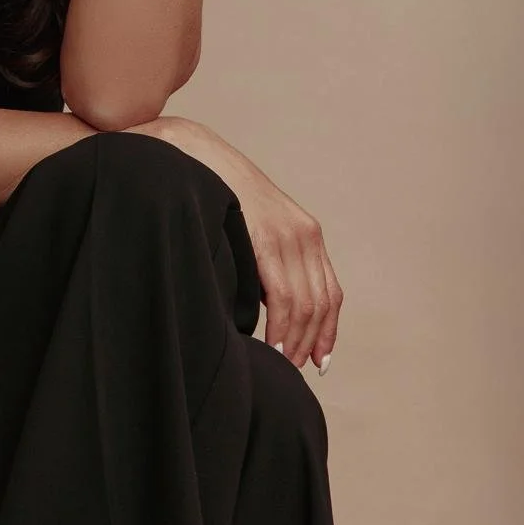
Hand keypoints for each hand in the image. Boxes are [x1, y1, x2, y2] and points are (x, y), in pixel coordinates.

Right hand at [139, 114, 343, 373]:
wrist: (194, 156)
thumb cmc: (214, 194)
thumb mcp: (251, 227)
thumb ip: (265, 259)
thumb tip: (266, 303)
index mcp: (305, 232)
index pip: (330, 292)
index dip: (327, 330)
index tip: (319, 359)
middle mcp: (305, 234)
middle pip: (322, 303)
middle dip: (312, 341)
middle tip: (296, 368)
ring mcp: (288, 235)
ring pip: (306, 304)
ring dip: (296, 340)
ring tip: (283, 363)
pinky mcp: (267, 238)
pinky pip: (284, 295)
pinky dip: (283, 327)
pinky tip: (274, 345)